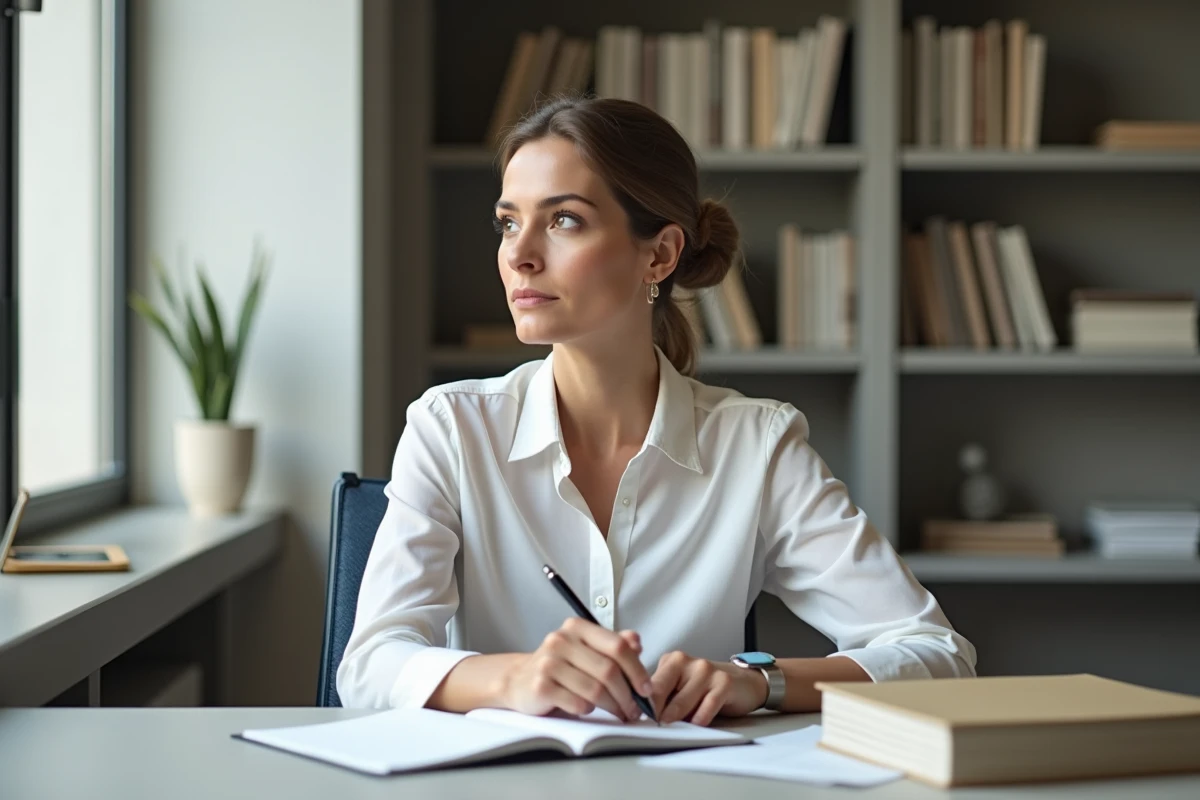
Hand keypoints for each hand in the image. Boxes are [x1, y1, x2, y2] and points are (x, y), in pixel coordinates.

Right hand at [497, 618, 653, 721]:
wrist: (519, 680)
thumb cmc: (561, 667)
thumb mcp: (587, 651)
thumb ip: (613, 645)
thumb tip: (637, 641)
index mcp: (577, 627)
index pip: (617, 646)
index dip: (637, 670)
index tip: (646, 689)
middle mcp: (561, 640)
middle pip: (609, 671)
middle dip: (627, 695)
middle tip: (634, 709)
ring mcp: (548, 662)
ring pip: (596, 690)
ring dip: (612, 706)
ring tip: (618, 712)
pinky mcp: (540, 686)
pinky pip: (577, 703)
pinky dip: (588, 710)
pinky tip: (587, 708)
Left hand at [650, 651, 767, 725]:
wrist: (743, 682)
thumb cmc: (706, 689)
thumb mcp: (680, 688)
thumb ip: (663, 697)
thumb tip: (641, 716)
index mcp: (671, 661)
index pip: (649, 685)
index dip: (642, 706)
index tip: (637, 722)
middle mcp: (687, 661)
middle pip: (661, 692)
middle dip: (655, 713)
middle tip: (654, 729)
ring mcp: (706, 670)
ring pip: (682, 702)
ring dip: (678, 720)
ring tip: (676, 730)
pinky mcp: (724, 682)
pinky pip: (707, 706)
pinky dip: (700, 719)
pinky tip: (698, 725)